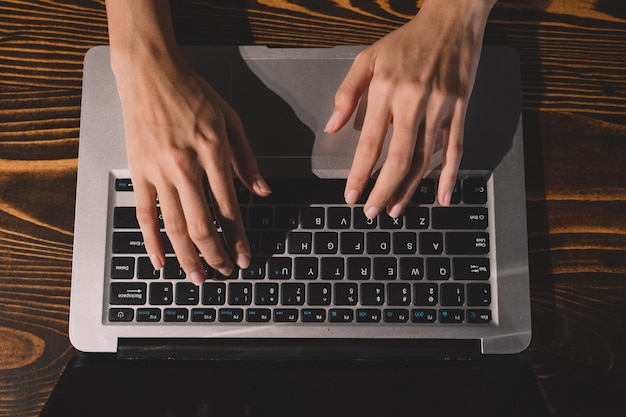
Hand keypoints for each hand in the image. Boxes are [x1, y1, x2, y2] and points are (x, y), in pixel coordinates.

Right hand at [113, 53, 270, 285]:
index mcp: (212, 152)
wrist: (150, 73)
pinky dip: (151, 240)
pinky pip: (143, 213)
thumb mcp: (230, 120)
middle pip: (201, 224)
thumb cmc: (192, 93)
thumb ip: (246, 159)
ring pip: (173, 225)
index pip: (228, 207)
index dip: (238, 237)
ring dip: (187, 256)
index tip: (244, 256)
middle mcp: (185, 166)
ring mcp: (158, 171)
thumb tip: (263, 192)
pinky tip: (160, 261)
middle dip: (215, 254)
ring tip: (198, 277)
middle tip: (225, 271)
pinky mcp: (138, 172)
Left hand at [325, 0, 495, 216]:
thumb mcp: (368, 58)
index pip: (370, 143)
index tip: (351, 195)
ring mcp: (440, 106)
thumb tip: (332, 128)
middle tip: (372, 212)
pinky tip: (441, 197)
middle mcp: (413, 101)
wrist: (450, 21)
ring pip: (425, 159)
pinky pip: (455, 148)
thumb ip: (347, 93)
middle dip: (383, 191)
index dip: (360, 174)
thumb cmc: (405, 41)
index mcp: (386, 90)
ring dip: (410, 189)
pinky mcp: (459, 109)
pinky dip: (448, 176)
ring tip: (397, 209)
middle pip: (398, 158)